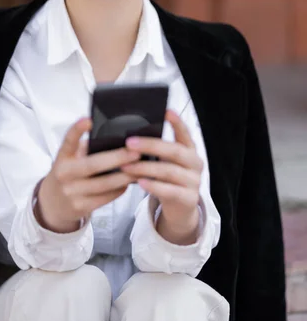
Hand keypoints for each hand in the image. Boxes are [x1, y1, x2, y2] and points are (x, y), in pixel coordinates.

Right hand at [36, 117, 139, 232]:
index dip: (77, 130)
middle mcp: (64, 174)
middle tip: (136, 152)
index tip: (88, 120)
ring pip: (104, 184)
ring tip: (140, 168)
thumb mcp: (69, 159)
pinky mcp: (81, 207)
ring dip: (125, 176)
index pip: (68, 141)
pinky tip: (128, 182)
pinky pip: (106, 197)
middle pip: (93, 165)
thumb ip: (85, 150)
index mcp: (62, 157)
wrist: (53, 204)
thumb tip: (116, 140)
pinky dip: (120, 189)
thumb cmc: (68, 174)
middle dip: (117, 158)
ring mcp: (72, 192)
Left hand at [121, 109, 202, 244]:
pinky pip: (169, 191)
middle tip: (129, 142)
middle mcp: (195, 163)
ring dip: (145, 168)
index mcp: (190, 150)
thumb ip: (156, 150)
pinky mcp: (188, 199)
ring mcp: (194, 182)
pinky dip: (153, 185)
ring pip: (169, 171)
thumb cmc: (167, 179)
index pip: (185, 133)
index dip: (177, 122)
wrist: (180, 209)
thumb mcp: (165, 162)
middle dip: (150, 145)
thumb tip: (129, 137)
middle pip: (174, 151)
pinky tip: (139, 182)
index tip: (166, 111)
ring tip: (125, 166)